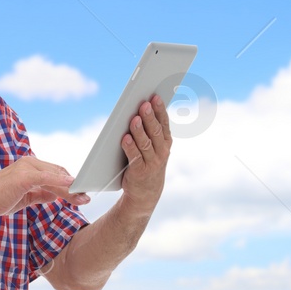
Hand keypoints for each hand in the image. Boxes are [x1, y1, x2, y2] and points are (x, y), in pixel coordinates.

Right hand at [0, 156, 89, 218]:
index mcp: (29, 166)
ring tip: (82, 199)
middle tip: (86, 198)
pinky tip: (72, 186)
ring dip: (71, 189)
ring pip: (55, 177)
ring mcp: (26, 167)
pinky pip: (47, 178)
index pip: (55, 172)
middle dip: (74, 187)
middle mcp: (29, 162)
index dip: (69, 182)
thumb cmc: (0, 199)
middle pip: (59, 173)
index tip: (80, 193)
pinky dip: (61, 182)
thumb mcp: (26, 197)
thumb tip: (55, 195)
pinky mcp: (24, 176)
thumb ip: (40, 194)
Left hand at [119, 94, 170, 208]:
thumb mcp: (153, 146)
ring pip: (146, 143)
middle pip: (155, 131)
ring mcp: (152, 162)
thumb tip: (143, 106)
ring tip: (134, 118)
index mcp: (165, 142)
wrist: (145, 192)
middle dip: (150, 116)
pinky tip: (125, 137)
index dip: (160, 109)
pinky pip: (134, 157)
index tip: (155, 96)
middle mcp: (161, 152)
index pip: (164, 123)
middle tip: (144, 104)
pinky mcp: (140, 172)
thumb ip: (150, 129)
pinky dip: (130, 146)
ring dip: (140, 130)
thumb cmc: (146, 162)